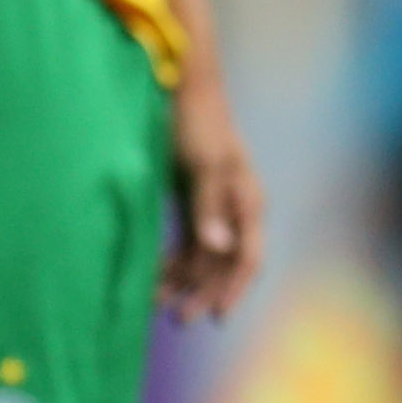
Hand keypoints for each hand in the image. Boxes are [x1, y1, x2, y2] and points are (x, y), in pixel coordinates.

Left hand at [159, 75, 264, 322]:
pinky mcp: (190, 201)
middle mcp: (234, 209)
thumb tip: (220, 248)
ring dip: (183, 281)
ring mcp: (212, 206)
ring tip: (155, 304)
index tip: (216, 317)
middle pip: (223, 264)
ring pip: (202, 257)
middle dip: (203, 293)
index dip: (233, 289)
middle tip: (178, 319)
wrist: (178, 84)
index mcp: (246, 200)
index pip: (248, 257)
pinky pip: (186, 242)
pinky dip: (172, 261)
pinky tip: (153, 279)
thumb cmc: (196, 120)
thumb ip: (209, 207)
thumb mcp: (203, 164)